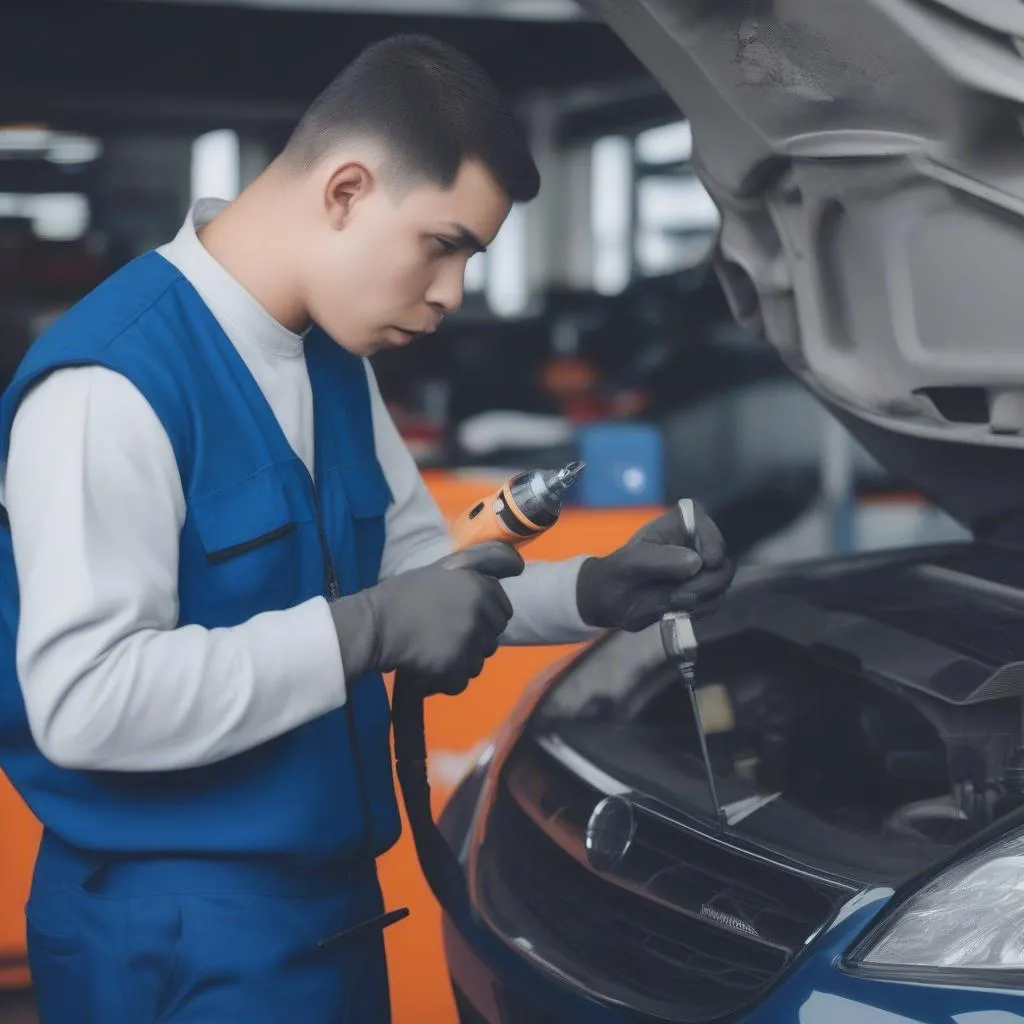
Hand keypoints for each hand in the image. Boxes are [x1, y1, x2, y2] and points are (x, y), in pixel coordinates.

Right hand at [330, 542, 524, 691]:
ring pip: (478, 662)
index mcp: (480, 587)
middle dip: (472, 640)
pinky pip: (460, 682)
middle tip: (441, 633)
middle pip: (492, 639)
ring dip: (458, 661)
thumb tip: (520, 566)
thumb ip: (483, 564)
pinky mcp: (453, 667)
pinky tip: (426, 666)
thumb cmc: (404, 595)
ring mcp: (468, 641)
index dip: (482, 616)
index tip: (456, 616)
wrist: (373, 624)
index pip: (503, 611)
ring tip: (432, 650)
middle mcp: (480, 613)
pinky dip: (444, 680)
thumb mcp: (446, 569)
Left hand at [576, 501, 734, 631]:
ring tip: (671, 601)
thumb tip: (697, 562)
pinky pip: (713, 602)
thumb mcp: (633, 561)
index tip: (707, 562)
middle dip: (705, 582)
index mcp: (683, 523)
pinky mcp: (702, 592)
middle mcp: (698, 544)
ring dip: (699, 598)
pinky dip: (698, 609)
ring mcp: (703, 570)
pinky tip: (676, 608)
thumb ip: (661, 559)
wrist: (612, 601)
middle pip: (721, 562)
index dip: (712, 544)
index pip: (708, 528)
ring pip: (721, 584)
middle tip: (678, 595)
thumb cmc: (619, 571)